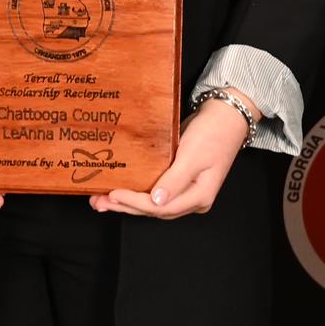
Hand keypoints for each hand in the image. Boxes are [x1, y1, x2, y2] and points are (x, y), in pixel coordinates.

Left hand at [95, 98, 253, 218]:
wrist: (225, 115)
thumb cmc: (214, 133)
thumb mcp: (193, 155)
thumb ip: (175, 180)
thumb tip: (157, 202)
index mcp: (199, 197)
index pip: (161, 208)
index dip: (135, 203)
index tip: (114, 194)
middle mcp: (192, 198)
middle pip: (154, 209)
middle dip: (125, 206)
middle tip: (99, 202)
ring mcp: (185, 190)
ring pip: (152, 202)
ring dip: (127, 202)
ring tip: (102, 200)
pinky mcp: (178, 179)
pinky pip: (154, 190)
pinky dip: (136, 191)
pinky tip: (120, 190)